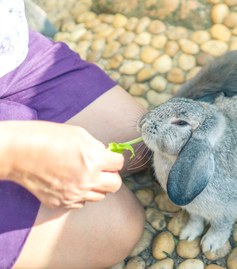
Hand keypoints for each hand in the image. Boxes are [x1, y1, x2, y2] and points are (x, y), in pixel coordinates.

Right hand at [3, 121, 124, 208]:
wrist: (16, 152)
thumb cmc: (46, 137)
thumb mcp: (78, 133)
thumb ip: (96, 145)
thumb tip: (106, 153)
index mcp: (94, 159)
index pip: (119, 164)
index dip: (115, 158)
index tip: (109, 157)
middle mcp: (87, 180)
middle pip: (115, 185)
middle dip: (112, 176)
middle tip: (102, 169)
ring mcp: (73, 194)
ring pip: (100, 196)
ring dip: (97, 186)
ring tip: (84, 176)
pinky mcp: (60, 203)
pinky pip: (81, 203)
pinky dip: (81, 195)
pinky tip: (71, 183)